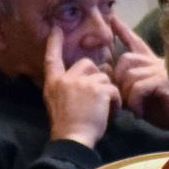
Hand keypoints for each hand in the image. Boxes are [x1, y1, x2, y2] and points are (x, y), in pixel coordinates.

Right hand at [41, 28, 119, 147]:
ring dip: (107, 92)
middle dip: (95, 76)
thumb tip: (77, 80)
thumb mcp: (55, 103)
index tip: (56, 30)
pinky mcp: (98, 89)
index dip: (54, 43)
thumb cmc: (67, 126)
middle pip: (87, 64)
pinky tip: (111, 113)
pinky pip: (113, 89)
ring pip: (103, 77)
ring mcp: (81, 82)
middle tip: (97, 96)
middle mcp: (65, 79)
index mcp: (53, 83)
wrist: (73, 138)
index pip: (51, 58)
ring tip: (103, 110)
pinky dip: (116, 102)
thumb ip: (64, 88)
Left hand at [108, 17, 168, 135]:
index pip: (136, 44)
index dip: (123, 31)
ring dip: (127, 95)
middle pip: (126, 59)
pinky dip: (135, 103)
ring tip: (134, 109)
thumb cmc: (168, 113)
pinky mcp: (165, 82)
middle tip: (124, 98)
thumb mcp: (144, 99)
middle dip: (118, 79)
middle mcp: (158, 64)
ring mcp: (163, 71)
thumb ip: (129, 86)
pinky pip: (139, 88)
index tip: (113, 19)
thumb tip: (110, 75)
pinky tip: (139, 114)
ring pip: (130, 75)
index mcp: (154, 65)